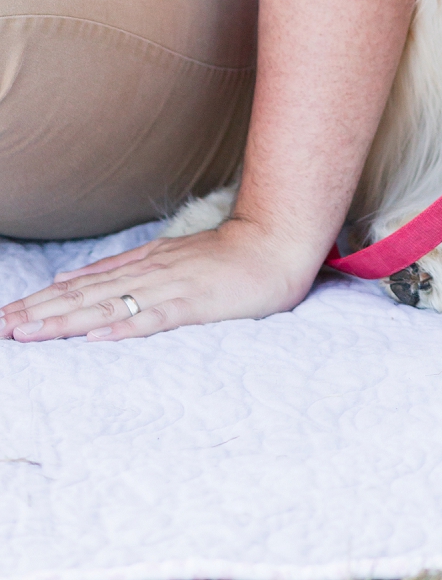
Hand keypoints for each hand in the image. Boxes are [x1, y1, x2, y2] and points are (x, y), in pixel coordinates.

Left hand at [0, 217, 319, 342]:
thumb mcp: (169, 256)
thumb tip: (72, 280)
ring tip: (28, 333)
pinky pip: (153, 318)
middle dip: (40, 314)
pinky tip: (95, 336)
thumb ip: (124, 268)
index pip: (83, 286)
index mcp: (143, 264)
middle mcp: (149, 273)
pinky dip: (122, 327)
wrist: (276, 243)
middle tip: (2, 328)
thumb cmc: (228, 256)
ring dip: (65, 321)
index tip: (8, 317)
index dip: (43, 303)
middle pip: (84, 297)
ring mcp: (170, 288)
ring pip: (108, 307)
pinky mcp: (193, 304)